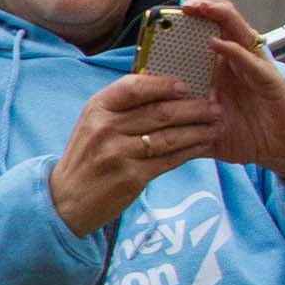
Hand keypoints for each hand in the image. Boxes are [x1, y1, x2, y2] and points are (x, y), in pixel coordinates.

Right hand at [48, 73, 221, 235]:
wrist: (67, 199)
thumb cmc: (85, 157)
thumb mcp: (92, 123)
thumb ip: (120, 106)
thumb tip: (159, 86)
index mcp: (97, 108)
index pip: (134, 87)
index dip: (163, 84)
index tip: (186, 86)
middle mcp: (106, 128)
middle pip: (159, 112)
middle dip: (193, 108)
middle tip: (215, 106)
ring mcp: (119, 153)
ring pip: (169, 136)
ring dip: (198, 130)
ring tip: (216, 125)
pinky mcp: (133, 177)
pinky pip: (170, 160)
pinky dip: (191, 151)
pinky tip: (204, 145)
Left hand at [186, 0, 284, 186]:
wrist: (281, 152)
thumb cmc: (243, 130)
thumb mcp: (204, 117)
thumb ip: (178, 108)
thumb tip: (144, 103)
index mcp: (224, 57)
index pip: (215, 17)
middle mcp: (241, 55)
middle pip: (225, 16)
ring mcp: (258, 66)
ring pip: (240, 30)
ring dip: (220, 16)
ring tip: (199, 5)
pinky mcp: (272, 83)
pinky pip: (253, 63)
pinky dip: (235, 53)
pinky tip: (219, 45)